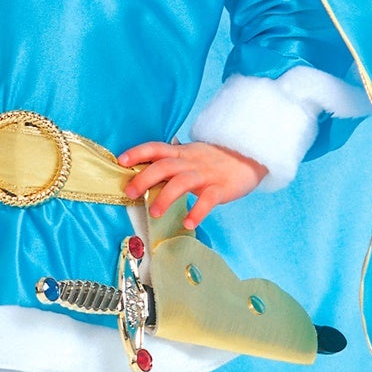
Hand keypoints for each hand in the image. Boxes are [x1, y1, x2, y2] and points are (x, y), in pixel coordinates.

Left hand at [116, 140, 267, 230]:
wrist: (250, 158)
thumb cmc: (215, 160)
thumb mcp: (192, 155)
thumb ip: (172, 161)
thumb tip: (144, 170)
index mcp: (182, 153)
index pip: (156, 148)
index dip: (138, 152)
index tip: (121, 161)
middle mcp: (191, 162)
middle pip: (164, 166)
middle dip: (144, 178)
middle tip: (129, 193)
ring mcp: (206, 175)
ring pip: (182, 182)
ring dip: (165, 197)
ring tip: (154, 212)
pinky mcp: (221, 188)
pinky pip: (208, 200)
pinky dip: (197, 212)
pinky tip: (188, 224)